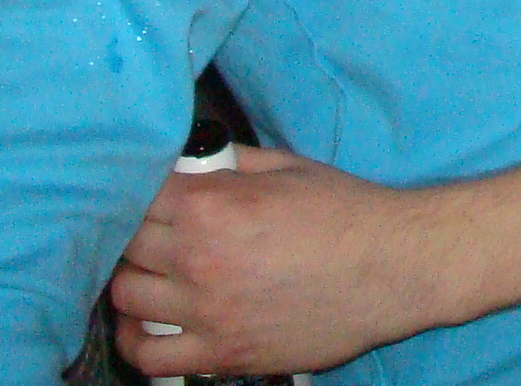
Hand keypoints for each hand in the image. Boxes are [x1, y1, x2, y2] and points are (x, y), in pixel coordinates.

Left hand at [109, 149, 449, 374]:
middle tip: (158, 234)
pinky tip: (150, 324)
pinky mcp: (222, 353)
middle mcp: (199, 258)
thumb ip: (229, 163)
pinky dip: (137, 342)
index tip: (157, 198)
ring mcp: (207, 312)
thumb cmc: (345, 211)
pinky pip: (148, 357)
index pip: (140, 196)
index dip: (146, 193)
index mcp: (212, 205)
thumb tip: (191, 163)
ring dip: (135, 282)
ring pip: (127, 298)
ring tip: (154, 276)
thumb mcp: (287, 167)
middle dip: (139, 235)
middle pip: (128, 246)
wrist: (392, 268)